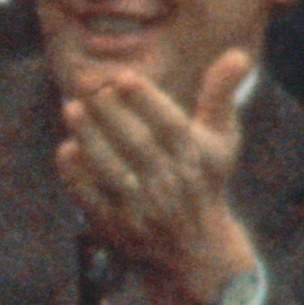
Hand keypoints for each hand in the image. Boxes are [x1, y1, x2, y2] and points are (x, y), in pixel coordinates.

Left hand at [58, 51, 256, 304]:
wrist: (196, 251)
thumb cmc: (203, 178)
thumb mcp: (220, 140)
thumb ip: (221, 96)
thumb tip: (238, 54)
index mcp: (197, 157)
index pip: (171, 126)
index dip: (147, 102)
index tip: (123, 76)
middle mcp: (172, 183)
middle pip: (139, 145)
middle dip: (110, 112)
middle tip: (84, 81)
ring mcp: (143, 208)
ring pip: (114, 170)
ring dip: (90, 139)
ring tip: (70, 107)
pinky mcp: (118, 227)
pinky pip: (94, 201)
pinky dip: (78, 178)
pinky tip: (64, 149)